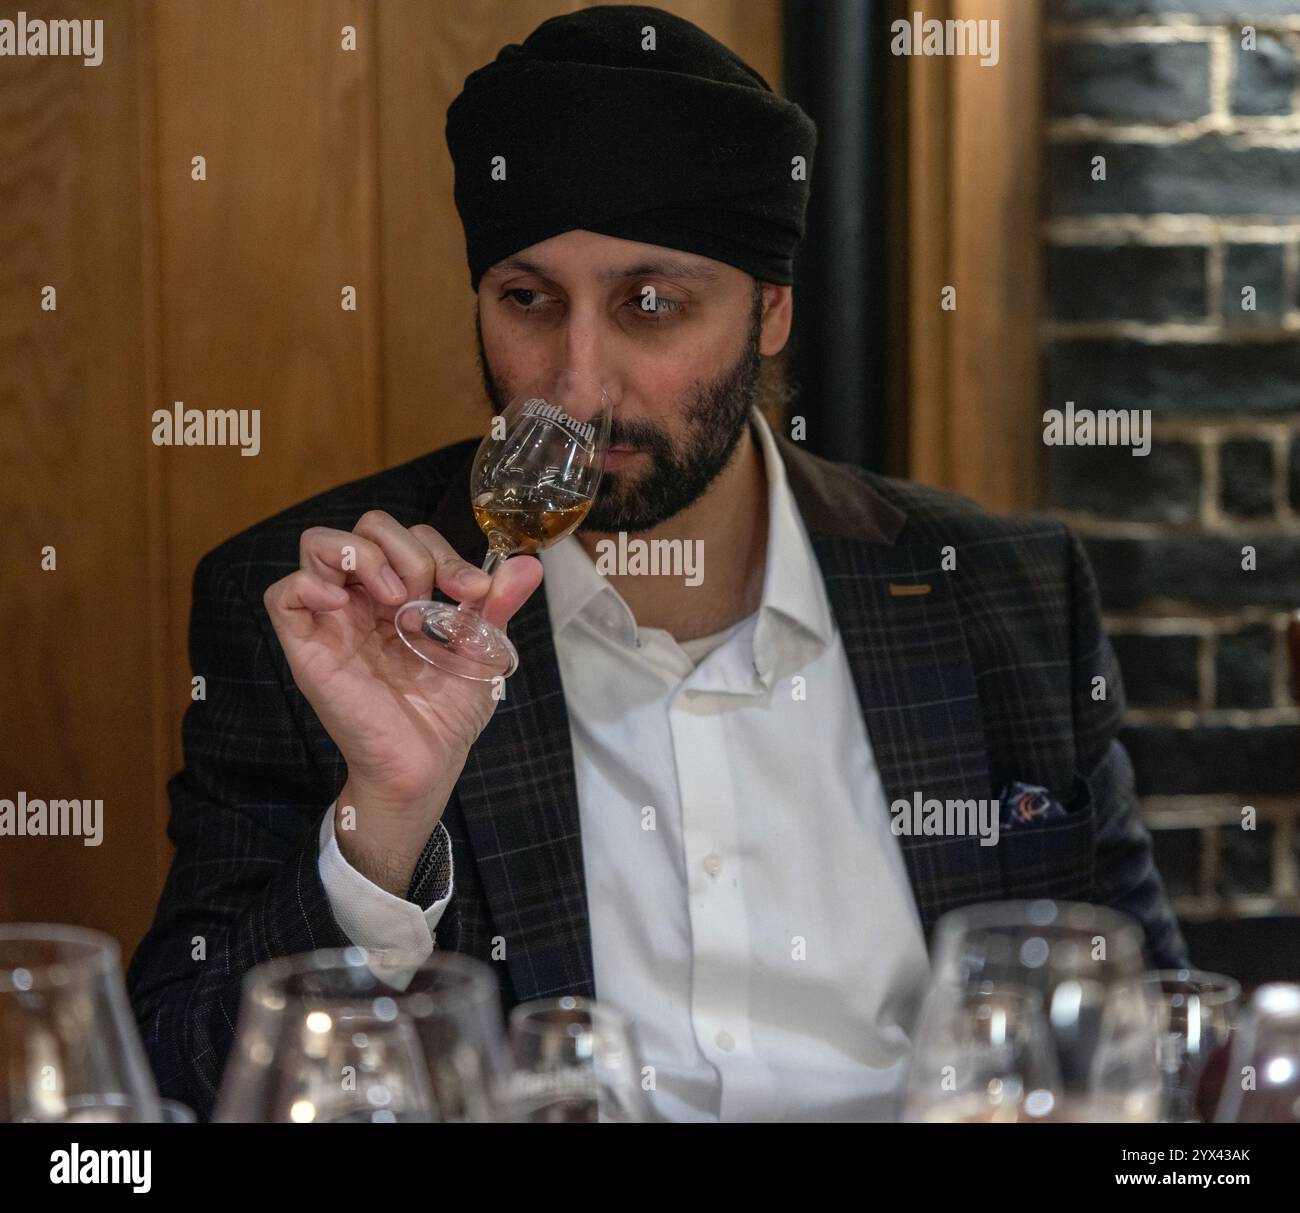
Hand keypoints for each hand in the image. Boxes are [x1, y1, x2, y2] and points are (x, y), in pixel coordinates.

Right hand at [264, 510, 542, 889]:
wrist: (427, 764)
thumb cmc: (447, 712)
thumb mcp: (481, 650)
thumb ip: (498, 605)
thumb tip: (530, 563)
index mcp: (404, 595)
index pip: (411, 538)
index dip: (443, 552)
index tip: (473, 591)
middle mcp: (365, 599)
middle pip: (368, 527)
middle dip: (407, 549)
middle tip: (427, 596)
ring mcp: (333, 619)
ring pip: (320, 544)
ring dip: (364, 555)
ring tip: (394, 599)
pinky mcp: (307, 647)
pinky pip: (282, 595)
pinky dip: (308, 584)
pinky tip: (343, 604)